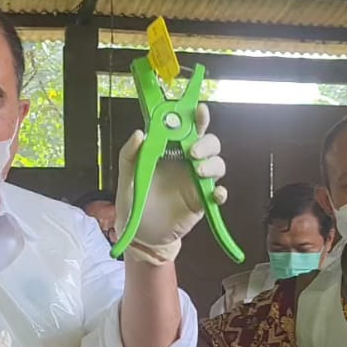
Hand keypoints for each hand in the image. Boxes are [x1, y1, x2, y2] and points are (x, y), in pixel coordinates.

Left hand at [115, 102, 227, 264]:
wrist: (139, 236)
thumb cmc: (132, 203)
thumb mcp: (126, 176)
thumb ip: (129, 154)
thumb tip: (139, 133)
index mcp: (169, 151)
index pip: (187, 128)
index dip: (197, 117)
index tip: (199, 110)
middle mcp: (186, 163)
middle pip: (209, 143)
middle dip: (206, 142)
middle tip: (192, 151)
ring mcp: (196, 182)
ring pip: (217, 164)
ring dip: (212, 164)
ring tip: (198, 170)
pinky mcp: (202, 202)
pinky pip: (218, 193)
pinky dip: (221, 192)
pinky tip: (214, 194)